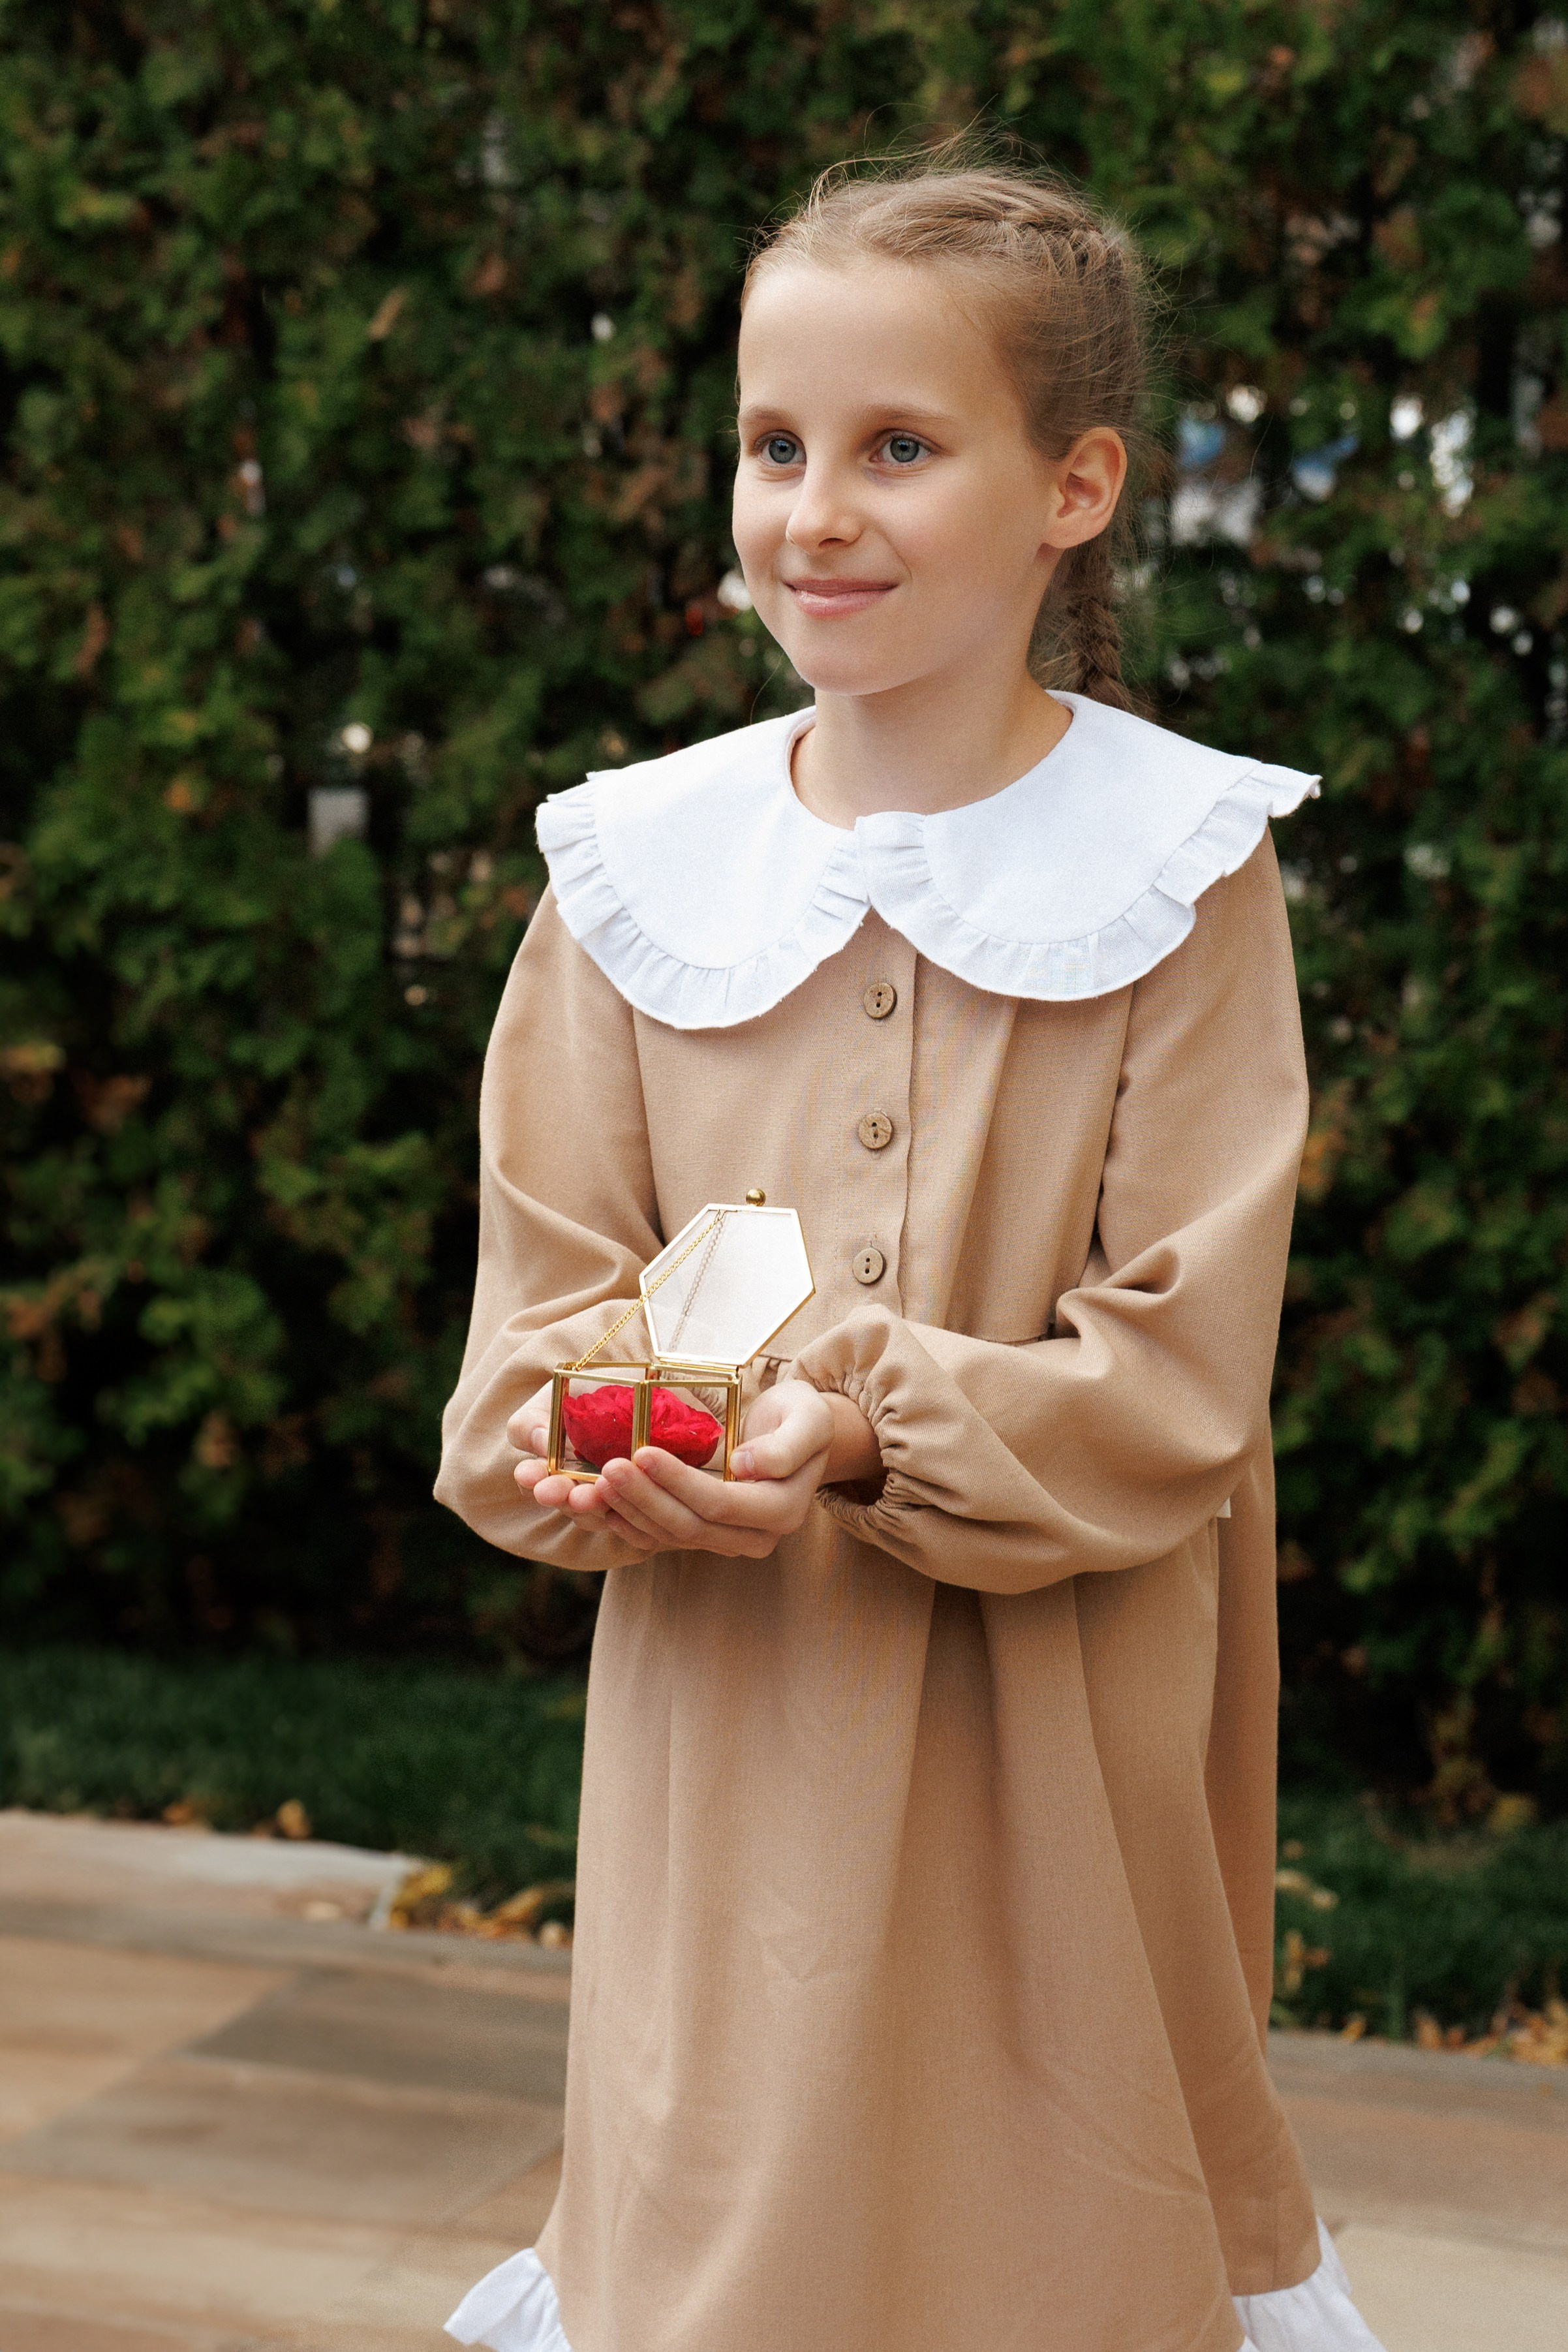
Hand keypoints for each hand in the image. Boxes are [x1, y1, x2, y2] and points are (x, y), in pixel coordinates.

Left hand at [508, 1378, 878, 1557]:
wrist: (796, 1432)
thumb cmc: (801, 1416)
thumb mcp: (808, 1418)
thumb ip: (786, 1445)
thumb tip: (745, 1467)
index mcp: (780, 1512)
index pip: (719, 1504)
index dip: (676, 1482)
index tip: (640, 1451)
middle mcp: (752, 1537)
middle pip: (686, 1527)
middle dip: (641, 1499)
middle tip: (603, 1467)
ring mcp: (723, 1541)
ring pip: (665, 1536)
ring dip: (623, 1511)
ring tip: (586, 1483)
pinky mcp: (698, 1533)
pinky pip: (654, 1535)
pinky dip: (620, 1519)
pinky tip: (591, 1499)